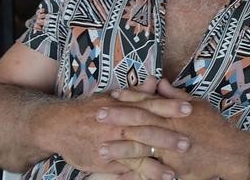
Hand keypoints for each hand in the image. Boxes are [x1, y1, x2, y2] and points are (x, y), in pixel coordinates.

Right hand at [37, 91, 181, 175]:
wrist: (59, 125)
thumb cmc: (91, 109)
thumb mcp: (113, 96)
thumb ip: (137, 92)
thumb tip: (156, 81)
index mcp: (123, 106)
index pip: (151, 105)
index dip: (170, 108)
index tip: (190, 109)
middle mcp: (118, 125)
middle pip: (146, 131)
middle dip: (167, 138)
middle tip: (188, 142)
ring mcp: (111, 144)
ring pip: (136, 154)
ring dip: (156, 165)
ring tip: (175, 173)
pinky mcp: (105, 160)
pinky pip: (125, 169)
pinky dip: (140, 175)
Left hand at [98, 80, 249, 179]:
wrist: (231, 152)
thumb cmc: (215, 126)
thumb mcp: (198, 104)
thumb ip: (175, 95)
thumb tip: (159, 82)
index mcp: (176, 113)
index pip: (149, 102)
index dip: (130, 98)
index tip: (112, 95)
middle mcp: (171, 130)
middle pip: (140, 123)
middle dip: (117, 120)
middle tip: (97, 116)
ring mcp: (171, 151)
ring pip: (141, 149)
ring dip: (119, 149)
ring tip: (101, 149)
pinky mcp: (173, 169)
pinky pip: (150, 172)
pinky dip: (134, 174)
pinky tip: (119, 175)